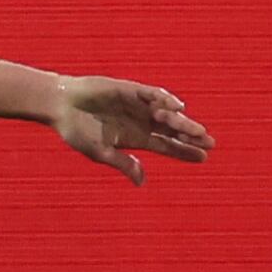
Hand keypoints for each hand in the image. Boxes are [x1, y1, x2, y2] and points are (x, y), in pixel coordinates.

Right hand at [46, 77, 212, 184]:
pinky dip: (165, 99)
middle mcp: (141, 121)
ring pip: (166, 114)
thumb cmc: (76, 131)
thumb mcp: (100, 153)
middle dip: (191, 137)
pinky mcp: (129, 90)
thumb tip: (142, 182)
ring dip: (182, 122)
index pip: (166, 146)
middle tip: (211, 144)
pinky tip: (178, 107)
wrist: (60, 105)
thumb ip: (123, 164)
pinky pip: (152, 94)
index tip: (203, 159)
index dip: (184, 152)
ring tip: (198, 132)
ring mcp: (137, 105)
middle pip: (172, 131)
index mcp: (135, 139)